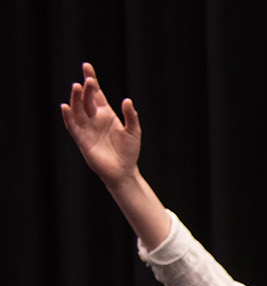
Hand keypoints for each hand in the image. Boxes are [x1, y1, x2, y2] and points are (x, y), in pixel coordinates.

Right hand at [60, 62, 142, 186]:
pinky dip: (68, 116)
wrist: (123, 171)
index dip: (91, 80)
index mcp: (107, 114)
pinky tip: (65, 107)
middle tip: (88, 80)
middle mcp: (94, 118)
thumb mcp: (134, 131)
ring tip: (76, 87)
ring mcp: (87, 128)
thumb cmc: (129, 151)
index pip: (96, 94)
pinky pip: (72, 125)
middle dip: (86, 89)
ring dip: (76, 98)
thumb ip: (131, 116)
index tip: (86, 66)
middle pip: (86, 99)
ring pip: (78, 109)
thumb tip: (127, 100)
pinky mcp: (82, 139)